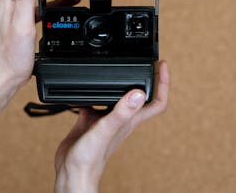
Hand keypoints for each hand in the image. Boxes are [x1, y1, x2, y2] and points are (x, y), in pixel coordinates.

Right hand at [54, 61, 169, 192]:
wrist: (71, 173)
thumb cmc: (90, 159)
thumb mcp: (106, 129)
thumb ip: (122, 112)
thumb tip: (138, 93)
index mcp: (130, 121)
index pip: (156, 102)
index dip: (164, 83)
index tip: (162, 65)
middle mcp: (121, 119)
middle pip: (140, 96)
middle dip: (146, 78)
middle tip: (147, 62)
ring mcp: (106, 120)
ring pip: (118, 98)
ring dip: (121, 83)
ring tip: (120, 68)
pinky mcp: (91, 121)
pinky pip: (95, 103)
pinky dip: (92, 93)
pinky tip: (84, 89)